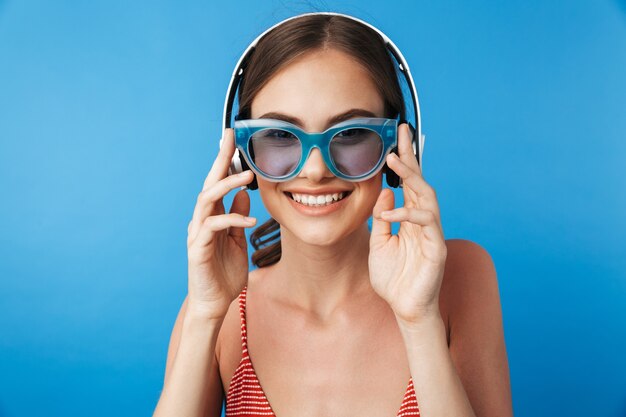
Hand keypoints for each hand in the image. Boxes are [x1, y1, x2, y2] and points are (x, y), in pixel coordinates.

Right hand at [186, 128, 255, 319]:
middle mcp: (202, 221)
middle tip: (230, 138)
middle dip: (219, 160)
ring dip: (226, 186)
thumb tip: (244, 195)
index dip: (224, 161)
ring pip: (206, 200)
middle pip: (209, 183)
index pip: (218, 184)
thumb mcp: (237, 242)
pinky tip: (249, 220)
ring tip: (247, 177)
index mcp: (212, 217)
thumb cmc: (224, 274)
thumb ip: (238, 219)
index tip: (233, 139)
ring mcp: (197, 233)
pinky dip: (231, 219)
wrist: (214, 304)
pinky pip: (212, 227)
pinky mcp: (197, 249)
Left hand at [369, 123, 446, 325]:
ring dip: (411, 177)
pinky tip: (390, 215)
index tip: (397, 136)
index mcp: (411, 219)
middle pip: (421, 182)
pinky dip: (408, 215)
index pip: (409, 184)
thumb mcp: (379, 243)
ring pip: (428, 197)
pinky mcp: (437, 248)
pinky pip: (426, 224)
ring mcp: (432, 233)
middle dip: (411, 157)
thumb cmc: (393, 278)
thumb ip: (382, 218)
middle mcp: (423, 222)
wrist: (404, 308)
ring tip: (393, 161)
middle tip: (401, 134)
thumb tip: (385, 192)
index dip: (405, 160)